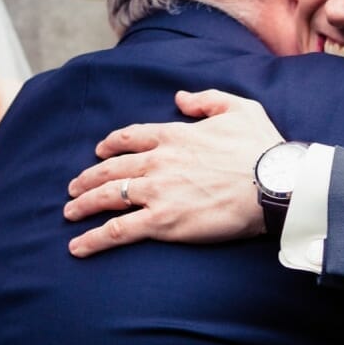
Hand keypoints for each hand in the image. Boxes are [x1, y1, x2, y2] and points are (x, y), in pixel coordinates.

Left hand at [64, 89, 282, 256]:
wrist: (273, 184)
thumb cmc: (261, 148)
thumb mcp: (239, 108)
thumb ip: (206, 99)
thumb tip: (180, 97)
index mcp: (175, 135)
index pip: (131, 137)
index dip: (110, 144)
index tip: (99, 151)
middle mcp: (159, 161)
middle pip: (111, 168)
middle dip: (88, 178)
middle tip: (74, 187)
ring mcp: (157, 191)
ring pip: (108, 196)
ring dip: (84, 204)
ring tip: (70, 212)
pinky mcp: (162, 221)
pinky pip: (118, 230)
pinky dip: (94, 239)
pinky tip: (77, 247)